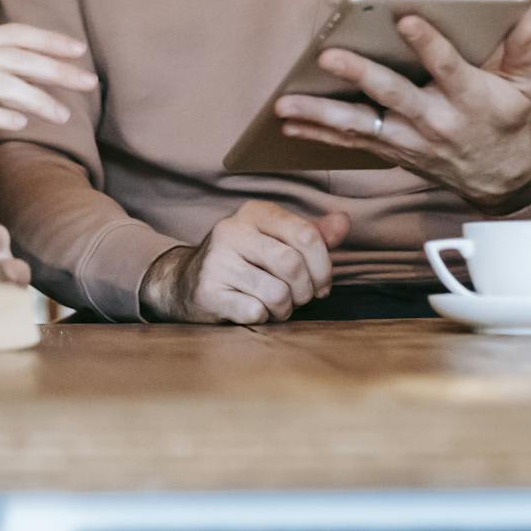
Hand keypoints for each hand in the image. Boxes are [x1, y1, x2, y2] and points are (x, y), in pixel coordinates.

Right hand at [139, 202, 350, 323]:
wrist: (185, 283)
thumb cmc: (244, 262)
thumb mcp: (275, 241)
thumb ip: (311, 234)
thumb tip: (344, 221)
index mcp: (254, 213)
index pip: (306, 234)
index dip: (324, 266)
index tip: (322, 284)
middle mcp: (231, 230)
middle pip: (292, 264)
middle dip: (305, 291)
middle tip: (299, 298)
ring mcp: (217, 261)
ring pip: (277, 292)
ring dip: (284, 308)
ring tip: (275, 305)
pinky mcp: (208, 292)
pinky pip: (255, 312)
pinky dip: (262, 318)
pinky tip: (252, 310)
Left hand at [273, 13, 530, 209]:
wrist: (501, 177)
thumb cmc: (505, 118)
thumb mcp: (525, 85)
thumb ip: (522, 47)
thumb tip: (521, 11)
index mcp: (469, 99)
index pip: (448, 67)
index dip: (428, 42)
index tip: (407, 17)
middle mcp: (435, 122)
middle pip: (393, 96)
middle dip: (359, 75)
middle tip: (328, 55)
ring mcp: (409, 141)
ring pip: (360, 127)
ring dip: (320, 114)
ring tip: (284, 103)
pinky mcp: (391, 153)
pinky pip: (350, 145)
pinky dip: (317, 135)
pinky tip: (287, 125)